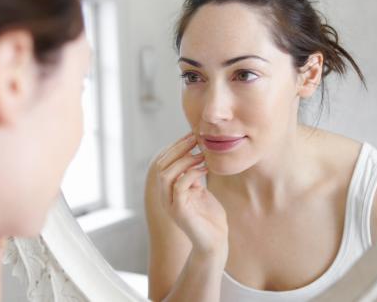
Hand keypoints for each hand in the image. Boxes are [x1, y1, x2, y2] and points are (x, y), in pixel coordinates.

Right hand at [153, 132, 228, 258]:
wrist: (215, 242)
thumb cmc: (209, 217)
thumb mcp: (199, 191)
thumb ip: (192, 176)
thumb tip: (193, 154)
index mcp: (167, 191)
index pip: (163, 163)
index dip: (175, 147)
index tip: (191, 135)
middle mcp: (164, 197)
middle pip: (161, 166)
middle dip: (178, 149)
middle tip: (195, 138)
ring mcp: (170, 205)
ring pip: (166, 175)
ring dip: (184, 160)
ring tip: (201, 152)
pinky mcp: (180, 212)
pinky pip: (180, 187)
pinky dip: (192, 174)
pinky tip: (205, 168)